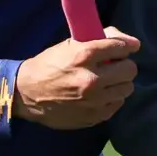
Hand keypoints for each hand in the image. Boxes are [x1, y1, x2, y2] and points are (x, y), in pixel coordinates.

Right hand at [13, 27, 139, 128]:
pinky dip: (112, 98)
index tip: (129, 47)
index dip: (127, 45)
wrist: (26, 94)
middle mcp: (91, 79)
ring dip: (119, 82)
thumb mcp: (69, 45)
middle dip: (124, 65)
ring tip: (108, 81)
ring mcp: (93, 101)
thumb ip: (99, 39)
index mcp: (84, 55)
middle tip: (115, 65)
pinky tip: (100, 94)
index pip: (120, 47)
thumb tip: (129, 42)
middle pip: (130, 70)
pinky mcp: (94, 116)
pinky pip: (117, 104)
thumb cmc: (49, 64)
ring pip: (127, 88)